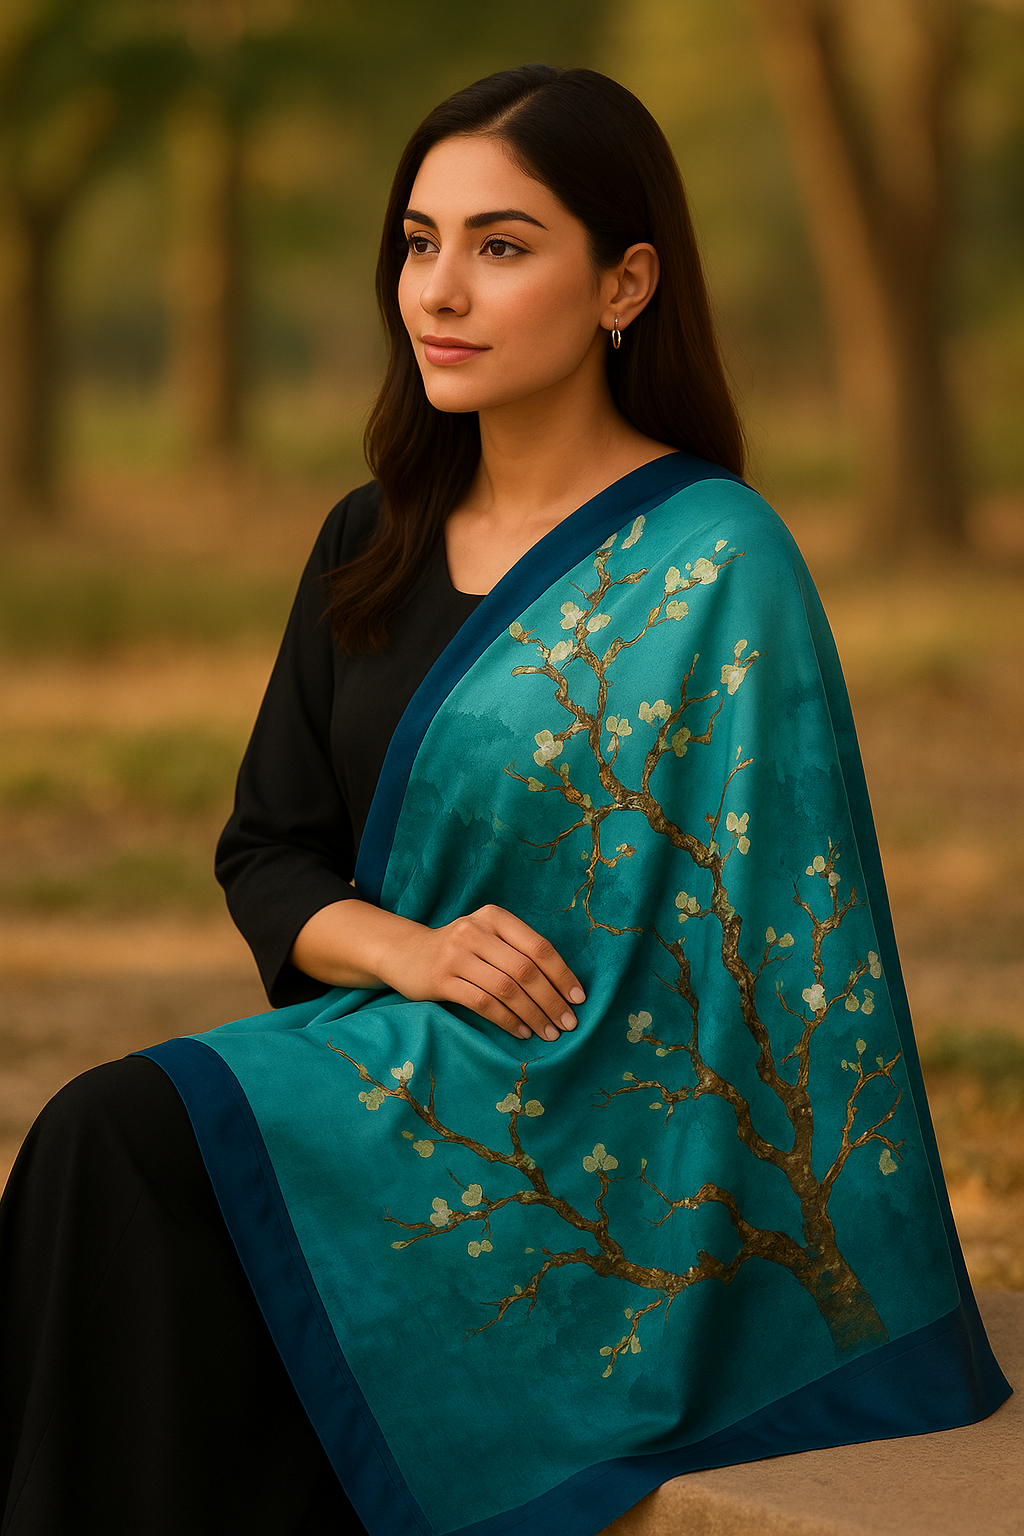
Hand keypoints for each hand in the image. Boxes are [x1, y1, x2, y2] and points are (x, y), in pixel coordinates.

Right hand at [386, 904, 585, 1041]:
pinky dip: (507, 1021)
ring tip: (548, 1032)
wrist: (406, 953)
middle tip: (568, 1023)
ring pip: (506, 989)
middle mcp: (475, 930)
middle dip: (551, 1000)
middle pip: (525, 970)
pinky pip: (483, 1003)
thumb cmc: (460, 949)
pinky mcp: (441, 979)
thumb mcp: (488, 936)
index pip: (538, 946)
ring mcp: (456, 954)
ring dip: (533, 1015)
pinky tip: (521, 1032)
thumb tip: (562, 987)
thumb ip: (518, 950)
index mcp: (495, 917)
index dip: (562, 974)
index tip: (578, 999)